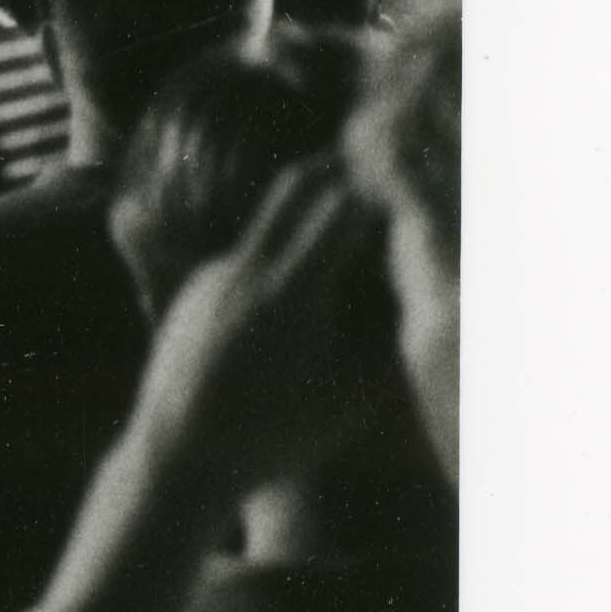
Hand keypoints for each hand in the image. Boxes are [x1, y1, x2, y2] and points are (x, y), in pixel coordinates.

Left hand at [132, 158, 393, 507]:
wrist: (177, 458)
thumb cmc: (274, 439)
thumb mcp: (351, 399)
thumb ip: (388, 343)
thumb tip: (433, 303)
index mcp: (288, 294)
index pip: (341, 209)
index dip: (379, 183)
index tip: (412, 168)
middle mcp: (244, 270)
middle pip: (298, 186)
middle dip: (344, 165)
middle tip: (387, 154)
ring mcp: (214, 274)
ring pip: (272, 214)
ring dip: (315, 198)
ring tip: (358, 193)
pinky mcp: (198, 286)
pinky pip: (252, 248)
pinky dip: (289, 238)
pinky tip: (317, 253)